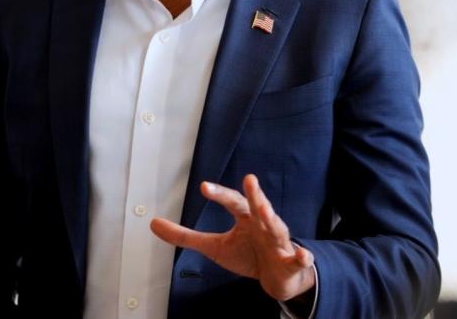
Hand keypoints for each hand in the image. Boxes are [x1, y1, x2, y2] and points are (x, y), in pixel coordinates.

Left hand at [150, 174, 315, 301]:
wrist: (278, 276)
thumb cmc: (248, 254)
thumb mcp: (214, 247)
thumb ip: (185, 236)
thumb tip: (153, 223)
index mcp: (246, 218)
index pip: (232, 202)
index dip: (219, 194)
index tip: (204, 186)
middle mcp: (263, 225)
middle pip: (258, 207)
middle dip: (254, 195)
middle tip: (249, 180)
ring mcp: (279, 242)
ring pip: (278, 228)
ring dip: (272, 219)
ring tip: (264, 210)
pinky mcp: (291, 262)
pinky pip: (298, 259)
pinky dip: (302, 257)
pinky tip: (302, 255)